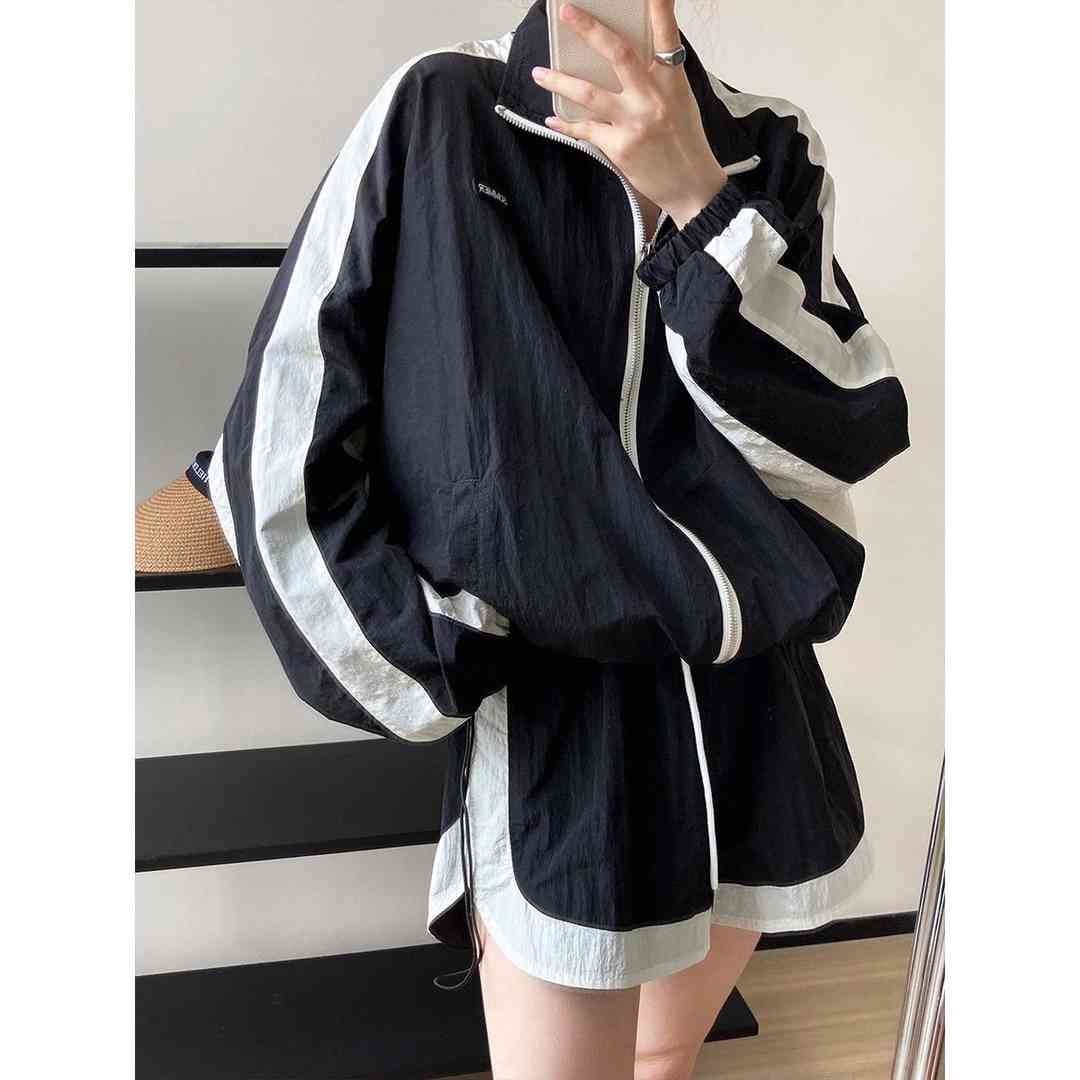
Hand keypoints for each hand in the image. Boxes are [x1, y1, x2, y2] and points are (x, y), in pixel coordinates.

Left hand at [532, 1, 727, 228]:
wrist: (692, 187)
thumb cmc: (685, 143)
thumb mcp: (680, 102)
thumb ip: (657, 78)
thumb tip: (628, 59)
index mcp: (672, 81)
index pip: (666, 35)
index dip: (659, 7)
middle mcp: (652, 98)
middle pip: (618, 54)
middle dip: (590, 29)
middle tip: (567, 12)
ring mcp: (635, 122)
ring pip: (589, 93)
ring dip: (559, 81)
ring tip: (539, 73)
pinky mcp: (620, 147)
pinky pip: (585, 129)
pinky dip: (567, 124)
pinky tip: (554, 119)